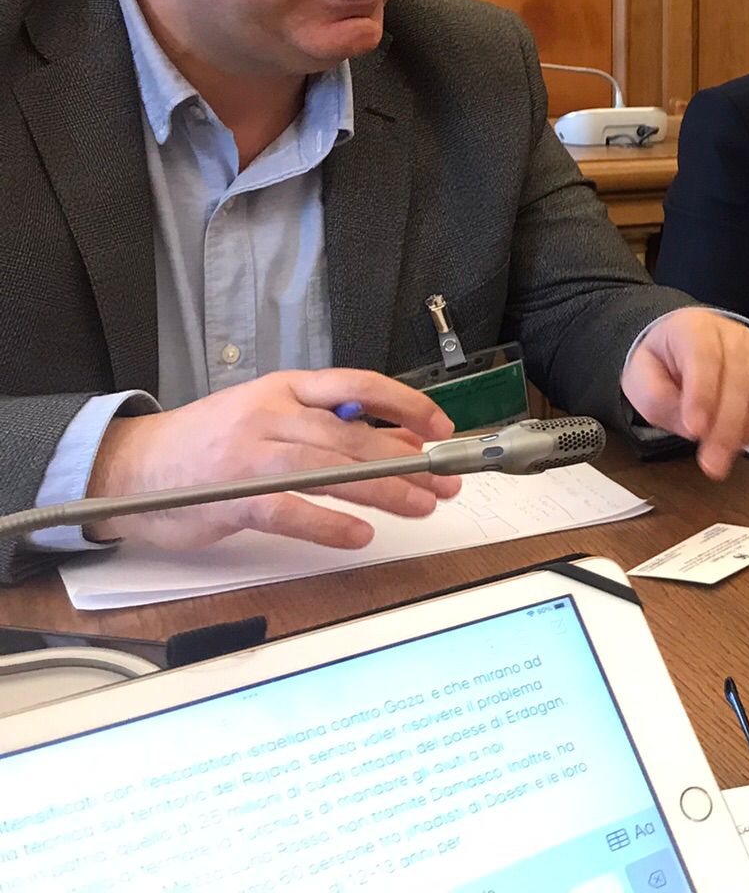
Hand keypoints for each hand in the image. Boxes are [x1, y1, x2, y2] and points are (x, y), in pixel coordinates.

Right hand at [86, 370, 460, 550]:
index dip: (405, 405)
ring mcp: (250, 455)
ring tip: (420, 506)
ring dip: (383, 491)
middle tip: (443, 482)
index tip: (439, 428)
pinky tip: (359, 535)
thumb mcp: (270, 417)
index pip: (358, 385)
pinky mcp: (231, 498)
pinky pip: (291, 511)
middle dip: (407, 461)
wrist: (132, 467)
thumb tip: (396, 443)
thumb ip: (328, 428)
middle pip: (353, 436)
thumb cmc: (209, 444)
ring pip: (331, 470)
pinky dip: (328, 525)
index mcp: (286, 388)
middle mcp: (272, 415)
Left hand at [622, 308, 748, 478]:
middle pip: (741, 375)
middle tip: (713, 462)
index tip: (695, 430)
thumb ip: (659, 401)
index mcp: (695, 329)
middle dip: (728, 426)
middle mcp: (735, 337)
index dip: (703, 394)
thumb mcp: (640, 380)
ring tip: (732, 450)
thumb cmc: (662, 366)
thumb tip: (694, 428)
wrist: (681, 351)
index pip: (705, 355)